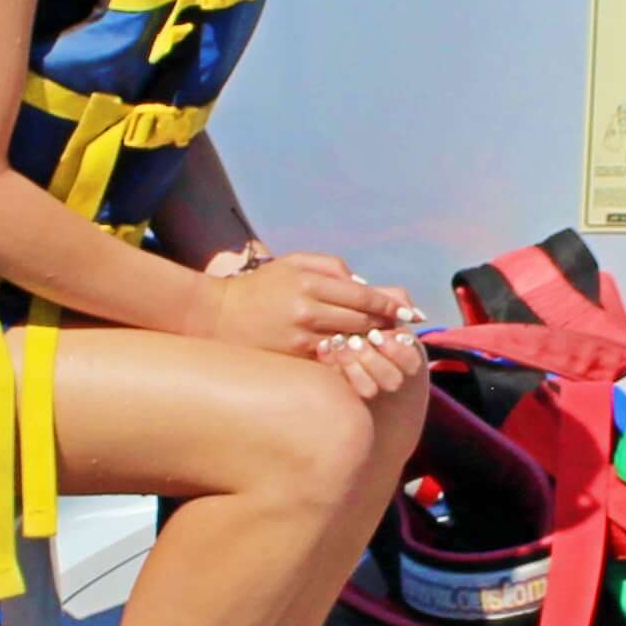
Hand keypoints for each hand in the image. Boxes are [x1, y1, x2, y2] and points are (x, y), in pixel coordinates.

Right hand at [196, 250, 421, 396]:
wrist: (216, 316)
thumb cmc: (261, 287)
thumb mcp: (294, 263)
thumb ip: (332, 268)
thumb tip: (366, 285)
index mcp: (309, 282)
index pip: (362, 295)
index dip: (389, 305)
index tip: (408, 313)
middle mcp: (307, 311)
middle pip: (362, 322)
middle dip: (386, 327)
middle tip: (403, 331)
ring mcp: (300, 339)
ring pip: (350, 344)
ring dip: (371, 346)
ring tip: (385, 346)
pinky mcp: (294, 359)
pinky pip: (332, 362)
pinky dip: (349, 360)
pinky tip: (358, 359)